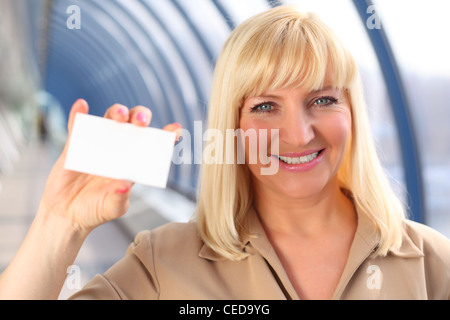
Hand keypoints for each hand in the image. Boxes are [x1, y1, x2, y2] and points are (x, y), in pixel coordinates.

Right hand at [38, 99, 180, 232]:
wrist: (66, 214)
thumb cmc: (94, 211)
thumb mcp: (111, 209)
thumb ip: (119, 198)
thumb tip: (124, 185)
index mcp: (133, 163)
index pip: (153, 145)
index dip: (166, 135)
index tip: (176, 130)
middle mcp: (119, 150)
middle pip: (134, 124)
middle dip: (141, 117)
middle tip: (141, 122)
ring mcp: (97, 145)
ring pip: (110, 119)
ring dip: (116, 111)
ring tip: (119, 116)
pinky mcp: (75, 145)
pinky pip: (77, 126)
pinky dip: (78, 114)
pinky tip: (82, 105)